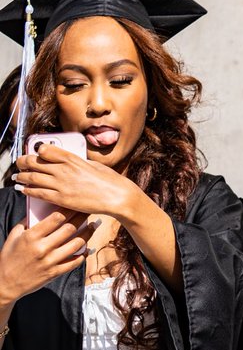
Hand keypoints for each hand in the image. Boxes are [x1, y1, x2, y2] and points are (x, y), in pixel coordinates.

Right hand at [0, 211, 95, 306]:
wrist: (5, 283)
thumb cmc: (9, 258)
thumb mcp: (13, 236)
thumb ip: (27, 222)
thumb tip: (42, 209)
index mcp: (31, 237)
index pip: (56, 218)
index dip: (69, 209)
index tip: (77, 204)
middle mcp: (42, 248)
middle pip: (70, 228)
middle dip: (82, 217)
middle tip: (90, 211)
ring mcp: (50, 261)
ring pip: (77, 244)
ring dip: (88, 233)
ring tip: (94, 225)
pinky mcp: (55, 273)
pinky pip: (75, 261)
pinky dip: (84, 253)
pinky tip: (89, 246)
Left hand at [14, 144, 139, 219]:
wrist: (117, 196)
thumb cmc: (109, 180)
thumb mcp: (94, 165)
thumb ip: (79, 163)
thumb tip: (70, 164)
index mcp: (73, 159)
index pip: (47, 150)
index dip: (38, 150)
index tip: (35, 151)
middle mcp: (64, 170)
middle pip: (35, 163)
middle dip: (24, 162)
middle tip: (19, 163)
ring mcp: (62, 184)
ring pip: (33, 177)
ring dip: (22, 176)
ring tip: (17, 176)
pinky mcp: (61, 198)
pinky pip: (38, 193)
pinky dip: (28, 190)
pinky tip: (23, 189)